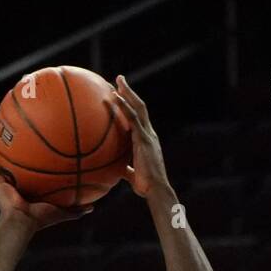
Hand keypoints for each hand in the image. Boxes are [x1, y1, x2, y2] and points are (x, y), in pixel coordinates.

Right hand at [0, 137, 93, 228]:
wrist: (22, 222)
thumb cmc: (40, 219)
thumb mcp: (61, 211)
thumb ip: (76, 209)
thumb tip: (92, 207)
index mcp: (28, 191)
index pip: (30, 175)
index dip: (32, 163)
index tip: (37, 150)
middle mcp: (14, 185)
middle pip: (14, 165)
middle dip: (15, 151)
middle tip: (19, 135)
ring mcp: (3, 183)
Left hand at [109, 76, 170, 198]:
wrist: (156, 190)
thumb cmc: (146, 187)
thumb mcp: (134, 176)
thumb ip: (127, 170)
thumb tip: (118, 171)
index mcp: (147, 141)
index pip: (139, 118)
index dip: (131, 106)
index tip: (122, 96)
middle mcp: (150, 133)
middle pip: (140, 106)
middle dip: (130, 92)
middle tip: (119, 80)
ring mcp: (148, 134)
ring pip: (138, 107)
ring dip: (127, 92)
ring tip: (117, 80)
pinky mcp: (143, 138)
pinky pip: (132, 118)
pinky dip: (124, 106)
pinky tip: (115, 97)